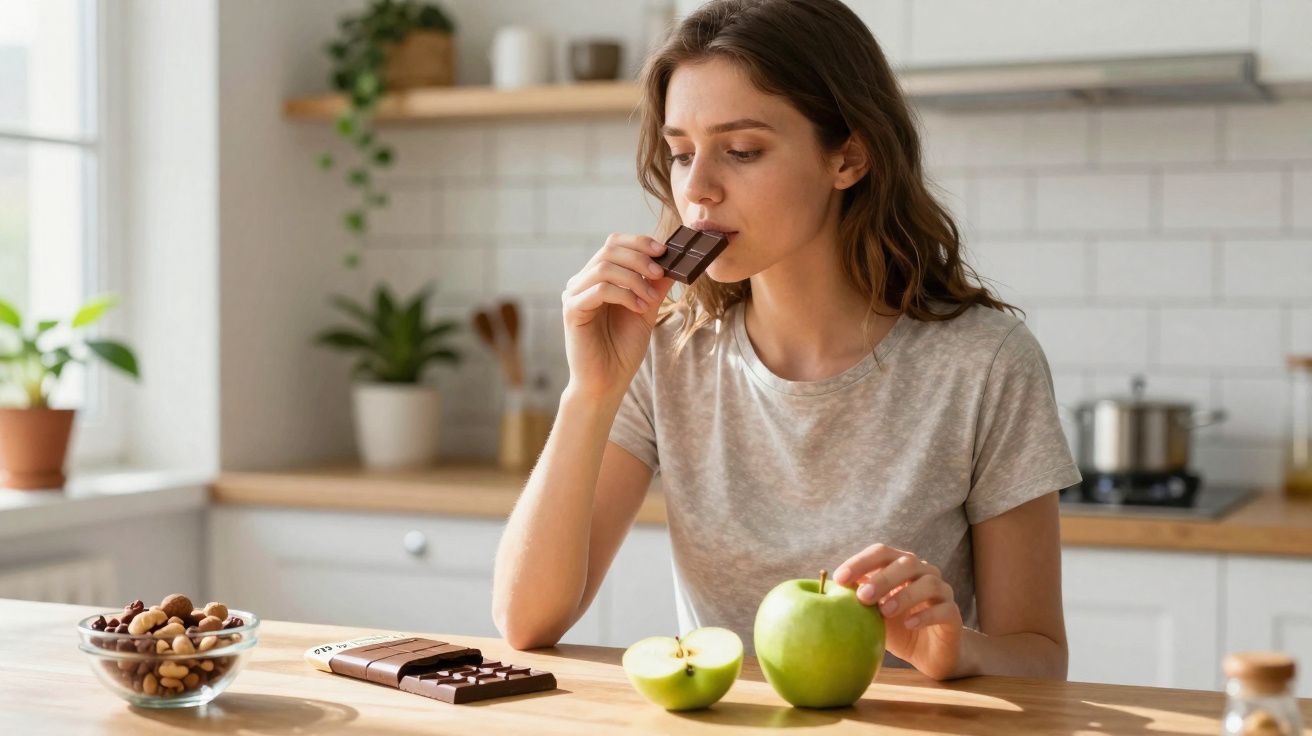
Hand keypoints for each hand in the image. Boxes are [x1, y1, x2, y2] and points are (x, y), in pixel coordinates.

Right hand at [561, 233, 674, 399]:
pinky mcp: (572, 310)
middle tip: (660, 273)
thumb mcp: (646, 310)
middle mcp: (582, 282)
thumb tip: (674, 260)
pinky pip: (599, 290)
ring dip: (635, 280)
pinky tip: (639, 308)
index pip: (614, 244)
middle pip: (609, 250)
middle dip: (640, 258)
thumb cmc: (623, 349)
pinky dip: (624, 295)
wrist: (608, 382)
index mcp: (598, 278)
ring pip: (604, 267)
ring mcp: (574, 295)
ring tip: (651, 300)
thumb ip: (655, 285)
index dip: (639, 242)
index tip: (664, 251)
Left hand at [833, 544, 963, 679]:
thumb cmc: (895, 627)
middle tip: (862, 596)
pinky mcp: (953, 615)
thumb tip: (825, 589)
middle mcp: (924, 573)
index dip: (861, 562)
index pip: (881, 552)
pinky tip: (908, 625)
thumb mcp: (871, 613)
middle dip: (882, 578)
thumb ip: (856, 599)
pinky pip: (943, 609)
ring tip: (884, 612)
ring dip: (904, 595)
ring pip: (928, 583)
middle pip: (906, 563)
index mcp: (901, 566)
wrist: (928, 653)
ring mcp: (942, 592)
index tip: (839, 578)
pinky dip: (925, 615)